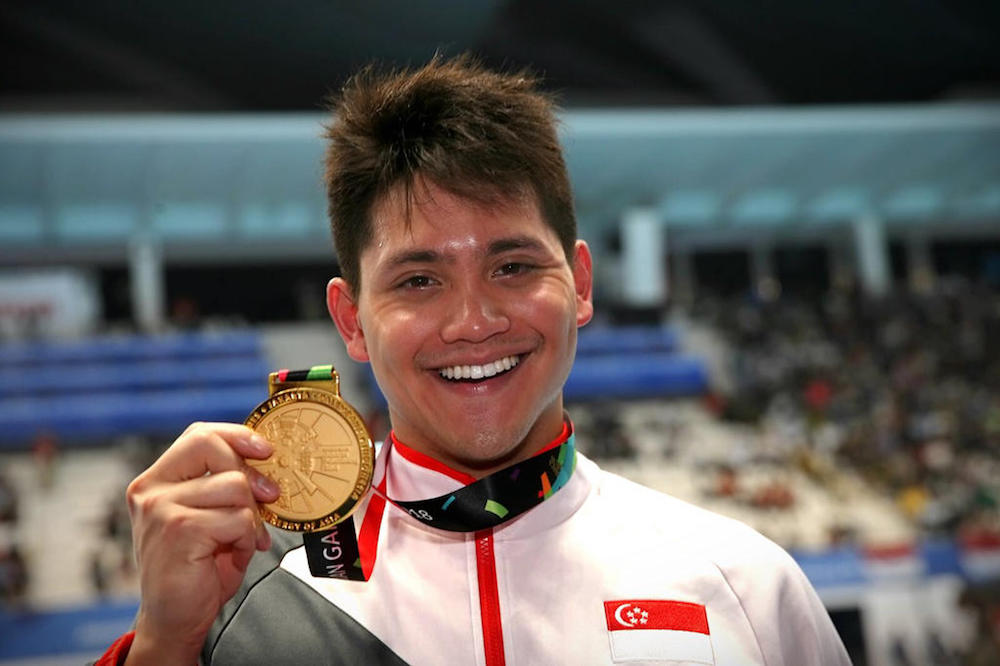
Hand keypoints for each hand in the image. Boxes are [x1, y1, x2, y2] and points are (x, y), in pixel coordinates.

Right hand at [123, 422, 279, 663]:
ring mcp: (161, 508)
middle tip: (269, 497)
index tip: (266, 449)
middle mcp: (152, 489)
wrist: (175, 619)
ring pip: (234, 486)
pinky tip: (233, 554)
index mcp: (157, 479)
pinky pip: (238, 518)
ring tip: (239, 540)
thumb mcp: (210, 515)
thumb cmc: (197, 567)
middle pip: (214, 448)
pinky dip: (247, 538)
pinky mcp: (180, 530)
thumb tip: (268, 461)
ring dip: (250, 517)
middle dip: (250, 472)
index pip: (199, 435)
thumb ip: (226, 485)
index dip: (236, 435)